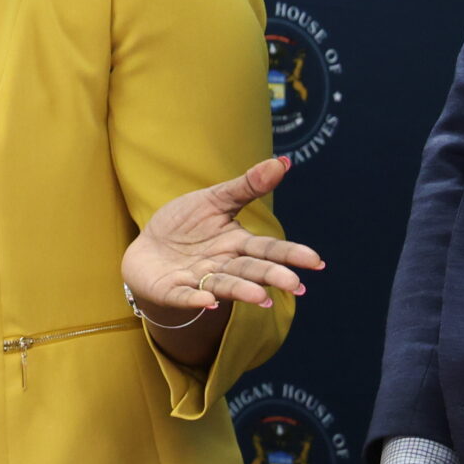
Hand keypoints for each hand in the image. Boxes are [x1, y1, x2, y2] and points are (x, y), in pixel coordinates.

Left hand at [120, 154, 322, 320]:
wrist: (147, 248)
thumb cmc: (186, 225)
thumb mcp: (214, 200)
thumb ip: (247, 186)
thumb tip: (284, 161)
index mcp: (237, 244)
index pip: (267, 248)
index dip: (290, 254)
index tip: (316, 261)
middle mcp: (223, 265)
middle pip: (250, 270)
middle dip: (271, 276)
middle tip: (295, 285)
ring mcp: (199, 280)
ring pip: (224, 285)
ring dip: (241, 291)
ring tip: (261, 298)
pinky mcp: (171, 290)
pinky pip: (185, 295)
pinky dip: (196, 299)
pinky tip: (208, 302)